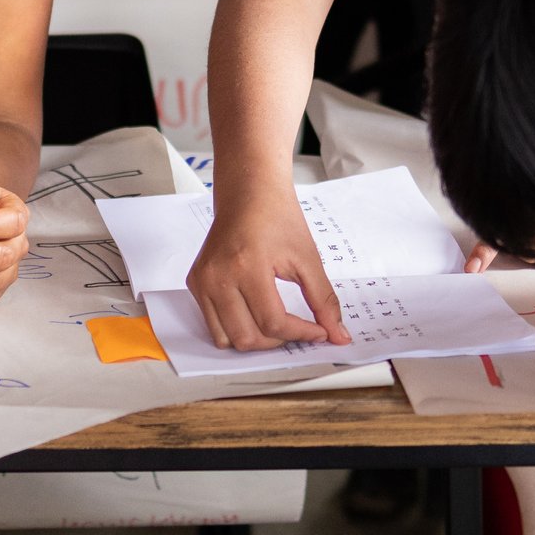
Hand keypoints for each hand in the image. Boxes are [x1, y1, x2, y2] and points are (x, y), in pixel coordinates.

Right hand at [186, 190, 348, 348]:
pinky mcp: (196, 283)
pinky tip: (255, 314)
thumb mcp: (307, 258)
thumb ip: (324, 300)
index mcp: (246, 266)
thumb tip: (338, 334)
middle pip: (247, 338)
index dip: (301, 334)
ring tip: (275, 324)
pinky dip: (236, 328)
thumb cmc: (277, 216)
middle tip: (298, 329)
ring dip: (255, 341)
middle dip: (278, 342)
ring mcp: (202, 281)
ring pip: (226, 339)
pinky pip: (214, 324)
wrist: (249, 193)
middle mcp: (217, 277)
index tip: (319, 332)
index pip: (273, 323)